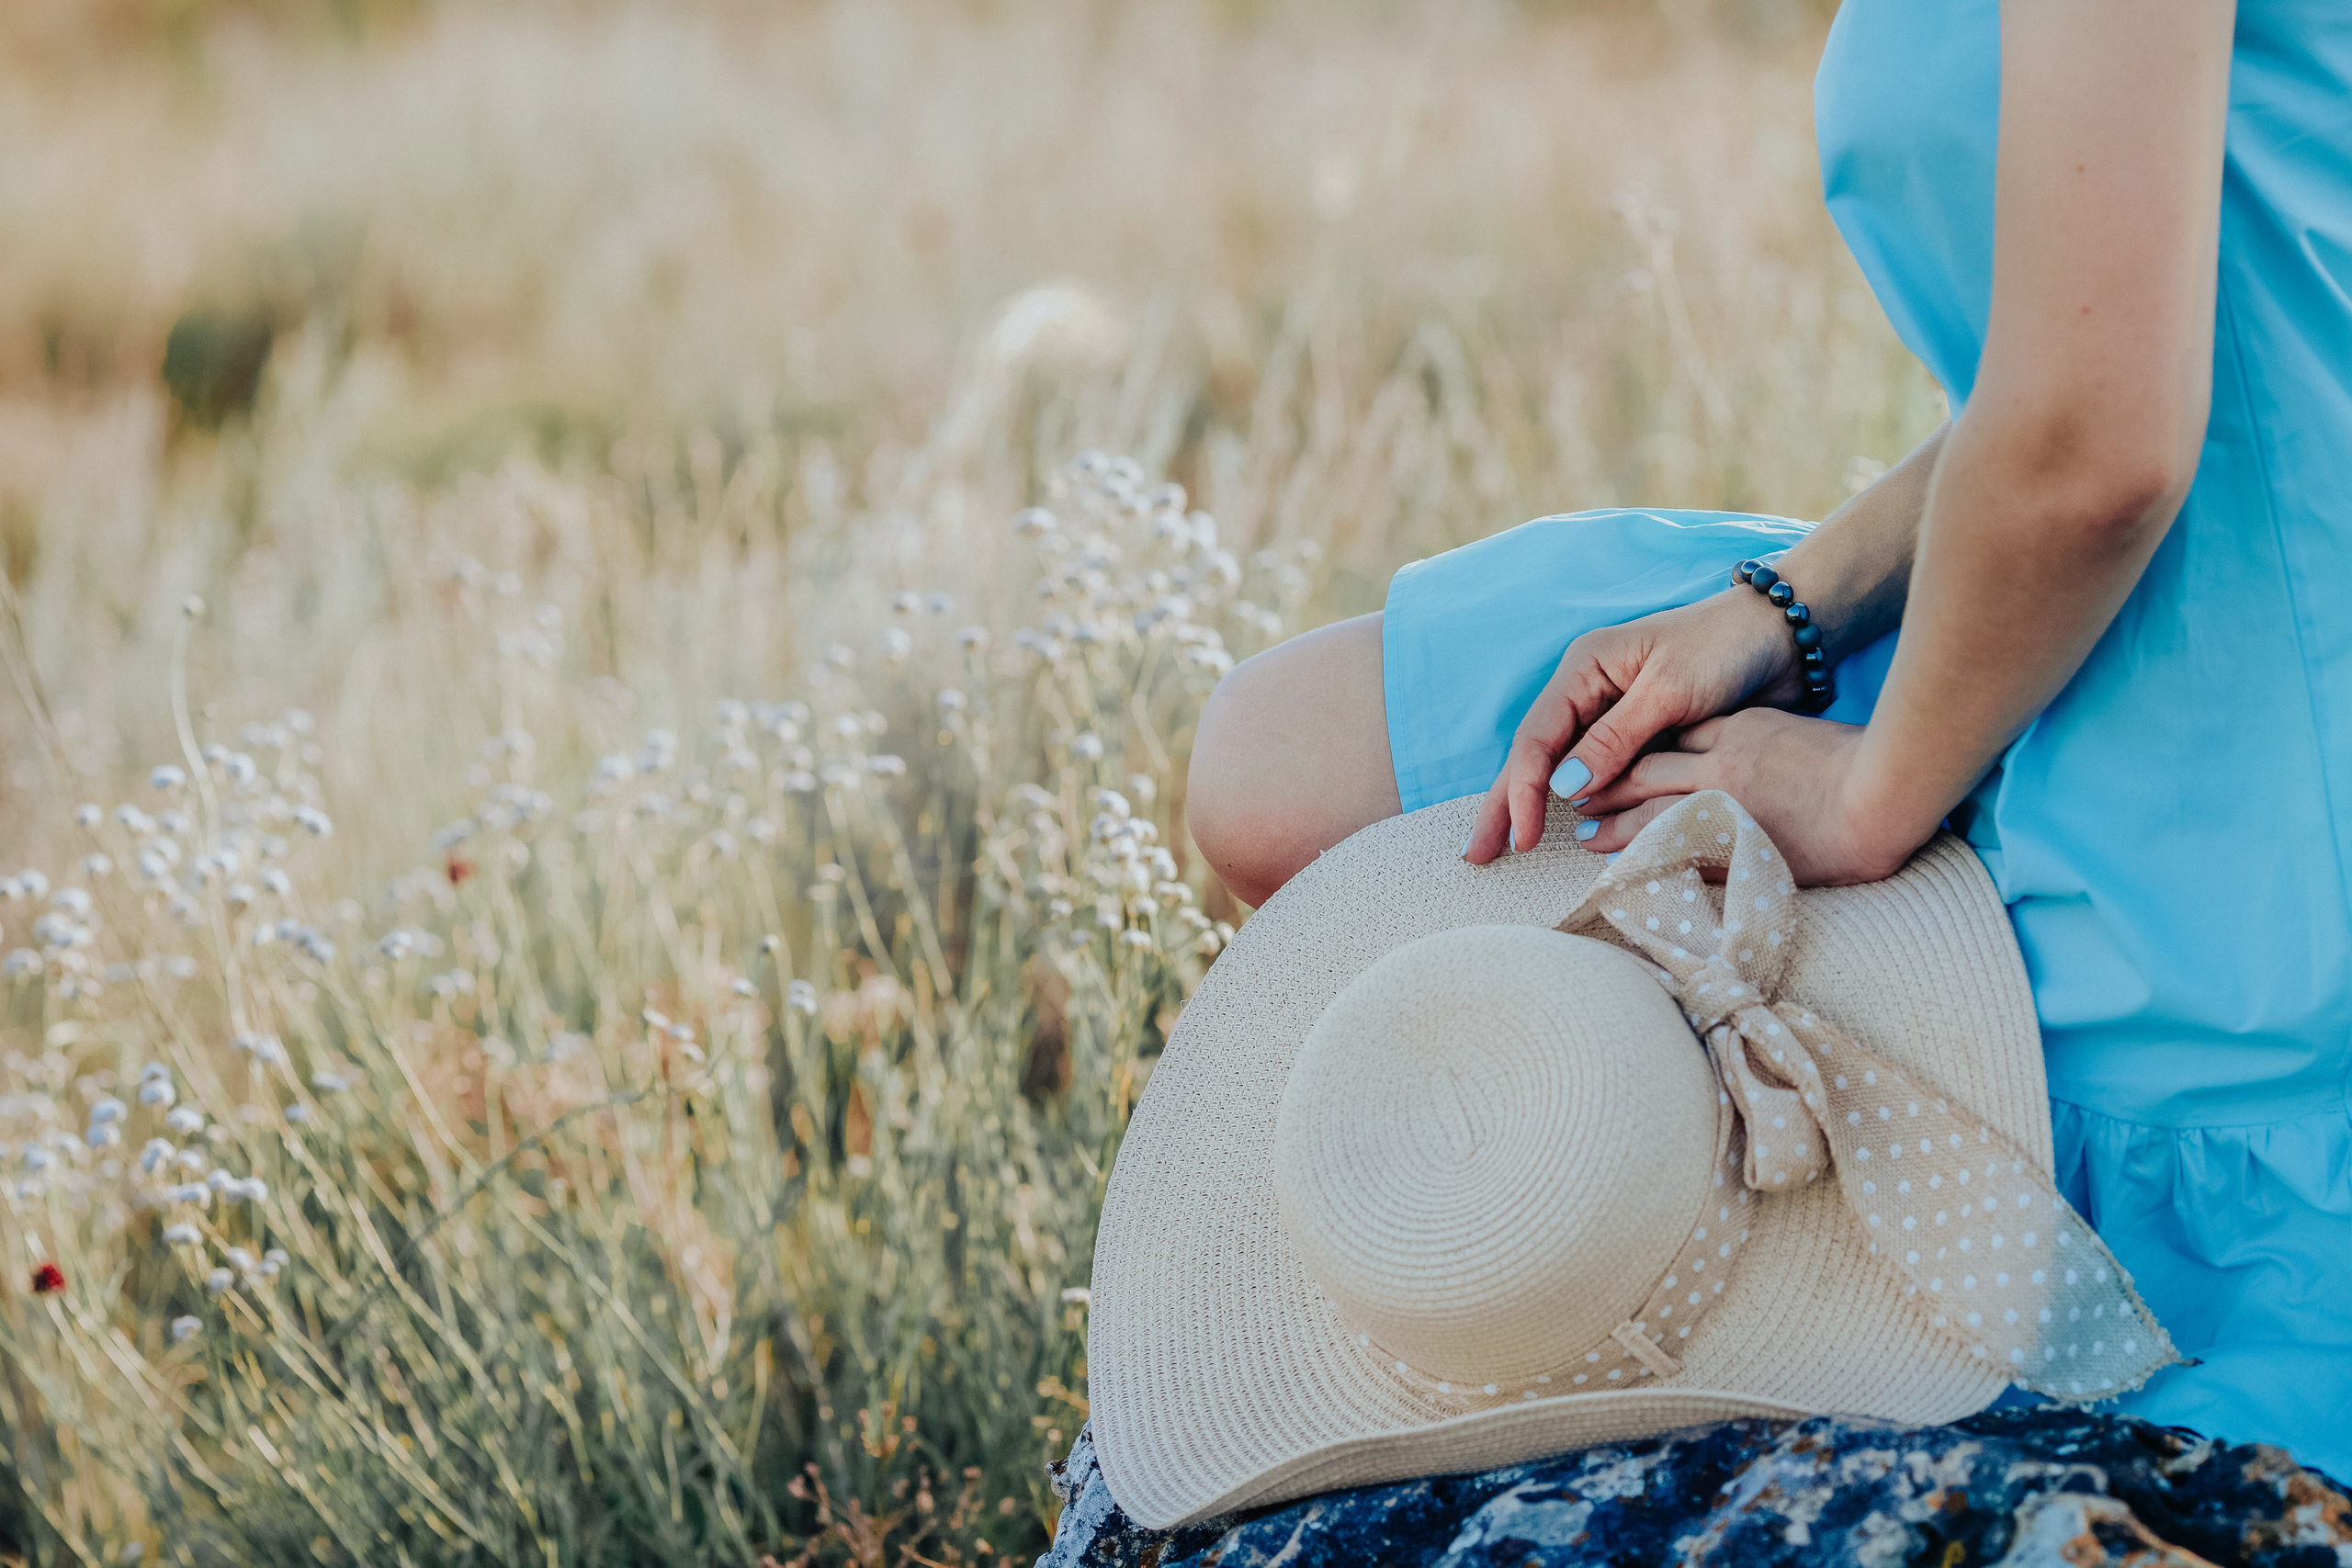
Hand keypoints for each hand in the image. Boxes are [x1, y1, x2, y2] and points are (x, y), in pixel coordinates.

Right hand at [1464, 588, 1805, 861]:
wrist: (1782, 635)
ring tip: (1506, 848)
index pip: (1536, 739)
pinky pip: (1598, 774)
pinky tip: (1563, 831)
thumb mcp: (1670, 690)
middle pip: (1533, 755)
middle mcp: (1588, 691)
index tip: (1521, 838)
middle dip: (1504, 804)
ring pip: (1560, 768)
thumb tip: (1566, 789)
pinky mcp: (1638, 734)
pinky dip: (1579, 804)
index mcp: (1585, 669)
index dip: (1522, 792)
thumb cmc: (1725, 648)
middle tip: (1478, 855)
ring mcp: (1611, 713)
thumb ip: (1616, 739)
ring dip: (1532, 807)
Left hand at [1569, 708, 1936, 885]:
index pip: (1671, 735)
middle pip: (1646, 772)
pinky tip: (1627, 869)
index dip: (1634, 748)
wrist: (1883, 795)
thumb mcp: (1800, 731)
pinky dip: (1649, 861)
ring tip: (1586, 838)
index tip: (1611, 760)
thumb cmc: (1858, 760)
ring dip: (1614, 826)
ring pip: (1652, 814)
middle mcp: (1721, 766)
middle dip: (1607, 786)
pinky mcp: (1738, 847)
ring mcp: (1726, 808)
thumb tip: (1743, 752)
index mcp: (1739, 729)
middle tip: (1577, 800)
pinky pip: (1680, 855)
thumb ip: (1763, 738)